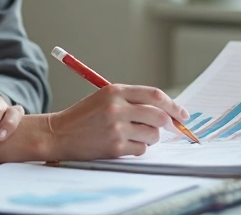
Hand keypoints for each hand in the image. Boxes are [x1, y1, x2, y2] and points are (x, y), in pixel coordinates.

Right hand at [46, 84, 189, 159]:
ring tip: (134, 135)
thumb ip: (133, 100)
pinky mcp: (114, 147)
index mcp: (115, 91)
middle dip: (168, 124)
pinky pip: (141, 150)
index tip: (182, 113)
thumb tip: (166, 110)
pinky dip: (138, 149)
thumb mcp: (106, 98)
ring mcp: (116, 128)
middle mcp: (116, 107)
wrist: (59, 134)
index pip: (154, 95)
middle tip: (171, 128)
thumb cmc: (84, 116)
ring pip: (152, 134)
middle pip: (159, 115)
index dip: (173, 105)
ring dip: (150, 137)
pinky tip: (123, 145)